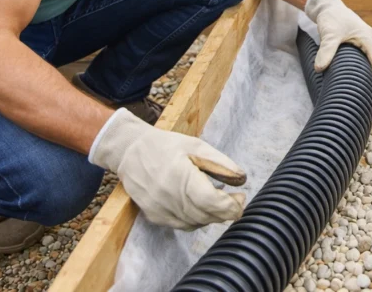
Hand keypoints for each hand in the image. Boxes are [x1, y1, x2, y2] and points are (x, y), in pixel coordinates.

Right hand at [90, 109, 246, 229]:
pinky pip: (182, 225)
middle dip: (226, 211)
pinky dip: (197, 219)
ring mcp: (159, 210)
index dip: (231, 206)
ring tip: (219, 199)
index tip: (241, 198)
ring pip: (196, 223)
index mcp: (181, 177)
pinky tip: (201, 205)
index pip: (212, 203)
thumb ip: (220, 163)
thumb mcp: (197, 146)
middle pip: (206, 216)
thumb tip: (242, 178)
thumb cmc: (166, 146)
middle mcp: (168, 197)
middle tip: (237, 198)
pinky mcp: (154, 216)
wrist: (130, 151)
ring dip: (212, 216)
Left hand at [305, 0, 371, 79]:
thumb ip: (326, 51)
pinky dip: (364, 65)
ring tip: (370, 86)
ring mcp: (363, 40)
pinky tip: (360, 76)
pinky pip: (364, 56)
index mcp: (366, 36)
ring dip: (371, 70)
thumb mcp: (329, 34)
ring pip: (371, 58)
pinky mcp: (357, 43)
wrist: (326, 6)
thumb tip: (319, 69)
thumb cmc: (331, 17)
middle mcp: (368, 39)